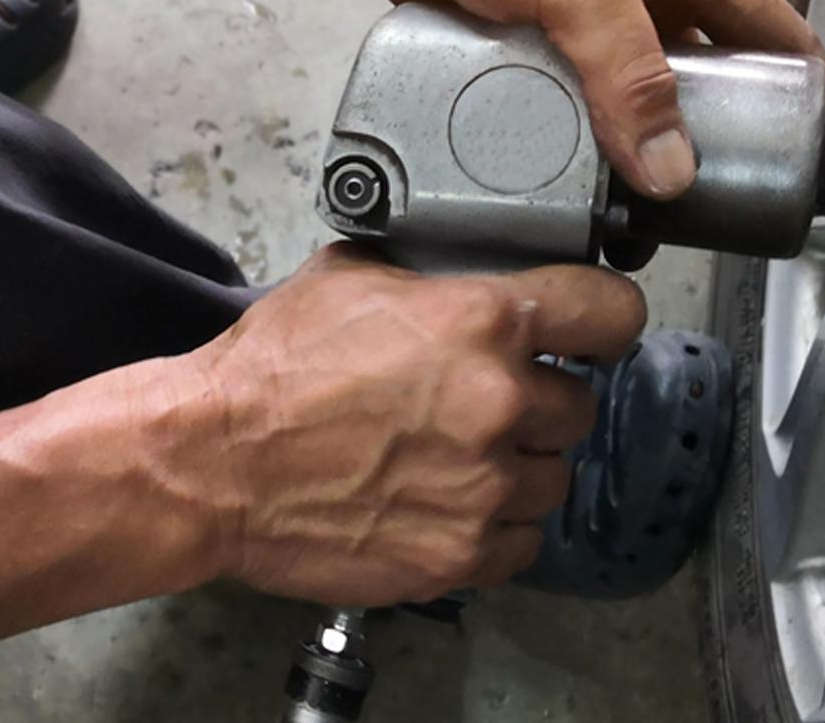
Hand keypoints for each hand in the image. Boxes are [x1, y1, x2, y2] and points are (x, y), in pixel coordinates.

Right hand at [178, 244, 644, 605]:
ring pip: (555, 477)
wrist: (213, 464)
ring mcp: (485, 486)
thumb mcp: (351, 277)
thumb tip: (464, 272)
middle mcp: (500, 403)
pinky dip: (495, 529)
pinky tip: (449, 507)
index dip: (603, 321)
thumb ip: (431, 275)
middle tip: (483, 405)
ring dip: (519, 468)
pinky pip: (522, 544)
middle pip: (579, 404)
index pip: (611, 314)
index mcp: (484, 322)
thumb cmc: (270, 373)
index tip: (594, 333)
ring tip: (458, 461)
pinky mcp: (461, 553)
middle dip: (538, 402)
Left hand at [314, 0, 824, 198]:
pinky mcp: (553, 49)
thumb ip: (628, 71)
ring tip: (651, 206)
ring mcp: (603, 23)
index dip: (807, 95)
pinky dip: (594, 145)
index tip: (816, 154)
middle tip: (720, 198)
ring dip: (649, 150)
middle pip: (716, 81)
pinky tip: (587, 180)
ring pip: (648, 103)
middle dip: (719, 140)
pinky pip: (590, 108)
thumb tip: (669, 162)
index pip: (778, 33)